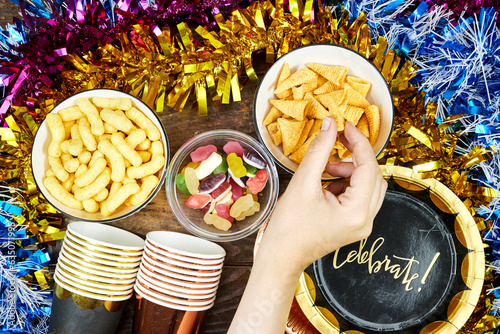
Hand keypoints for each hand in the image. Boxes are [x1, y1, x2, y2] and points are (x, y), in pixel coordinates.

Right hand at [257, 117, 386, 274]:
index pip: (368, 167)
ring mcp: (361, 225)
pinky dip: (346, 183)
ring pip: (369, 185)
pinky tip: (326, 183)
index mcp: (356, 212)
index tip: (345, 126)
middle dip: (354, 156)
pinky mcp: (354, 225)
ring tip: (325, 168)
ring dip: (350, 170)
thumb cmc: (288, 227)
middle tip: (336, 141)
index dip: (358, 143)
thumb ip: (319, 151)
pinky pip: (360, 196)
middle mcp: (365, 221)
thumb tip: (330, 125)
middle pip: (374, 176)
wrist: (280, 257)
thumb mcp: (302, 183)